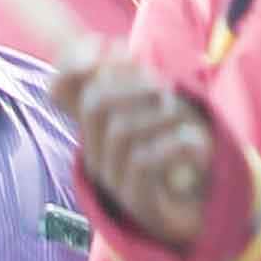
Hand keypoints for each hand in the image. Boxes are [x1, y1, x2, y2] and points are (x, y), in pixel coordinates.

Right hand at [53, 50, 216, 245]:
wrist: (201, 212)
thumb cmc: (179, 154)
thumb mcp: (157, 109)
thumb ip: (135, 81)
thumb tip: (113, 48)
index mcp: (94, 128)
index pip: (60, 87)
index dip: (81, 61)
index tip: (123, 52)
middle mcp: (95, 153)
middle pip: (96, 104)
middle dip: (137, 87)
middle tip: (169, 92)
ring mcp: (113, 179)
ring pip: (122, 131)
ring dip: (162, 117)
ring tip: (189, 123)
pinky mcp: (137, 201)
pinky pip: (144, 161)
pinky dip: (175, 145)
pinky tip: (196, 146)